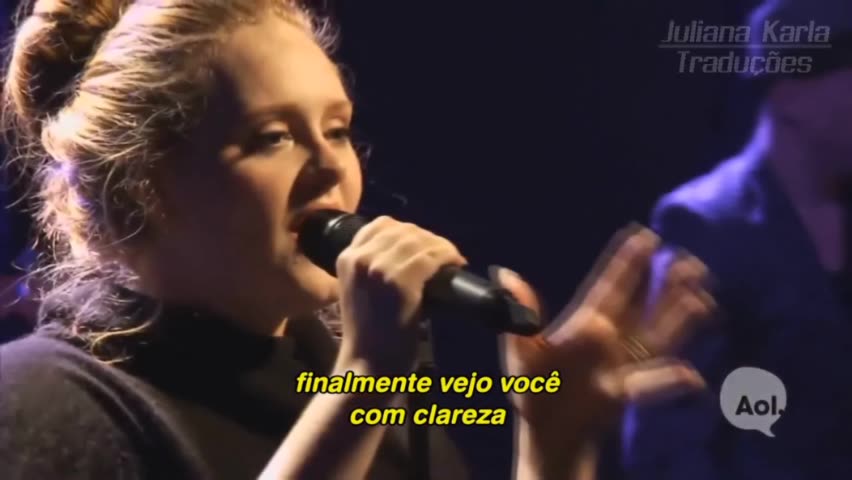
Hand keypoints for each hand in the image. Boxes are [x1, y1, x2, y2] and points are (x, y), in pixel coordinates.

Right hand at [334, 216, 465, 374]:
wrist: (367, 366)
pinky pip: (432, 258)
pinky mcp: (400, 282)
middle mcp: (360, 258)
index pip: (382, 224)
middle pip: (404, 230)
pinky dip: (449, 258)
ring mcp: (379, 269)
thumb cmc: (369, 333)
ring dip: (442, 248)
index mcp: (346, 257)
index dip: (409, 231)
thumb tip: (414, 247)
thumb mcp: (360, 289)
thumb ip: (375, 265)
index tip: (424, 245)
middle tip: (445, 255)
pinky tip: (456, 265)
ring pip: (420, 241)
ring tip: (452, 260)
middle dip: (429, 239)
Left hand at [495, 226, 713, 472]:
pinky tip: (692, 377)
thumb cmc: (531, 391)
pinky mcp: (628, 390)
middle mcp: (609, 338)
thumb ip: (520, 316)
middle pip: (642, 304)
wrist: (545, 435)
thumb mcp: (520, 352)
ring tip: (702, 298)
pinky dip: (672, 380)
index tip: (645, 235)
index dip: (627, 261)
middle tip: (688, 258)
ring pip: (658, 333)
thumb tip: (504, 274)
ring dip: (678, 317)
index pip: (610, 285)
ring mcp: (622, 363)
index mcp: (585, 322)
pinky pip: (653, 381)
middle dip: (665, 282)